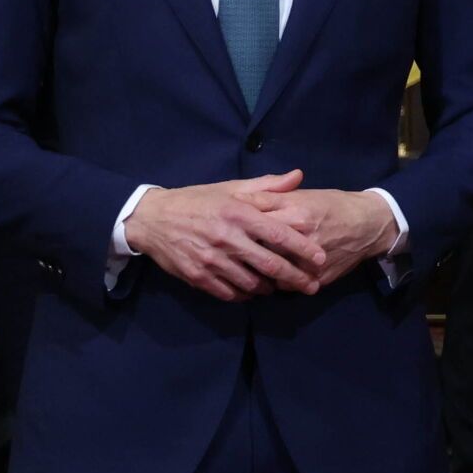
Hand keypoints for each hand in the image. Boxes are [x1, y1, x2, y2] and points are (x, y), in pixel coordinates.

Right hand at [123, 171, 326, 301]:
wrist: (152, 219)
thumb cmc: (198, 201)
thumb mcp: (231, 188)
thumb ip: (267, 186)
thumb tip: (298, 176)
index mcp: (239, 214)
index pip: (279, 235)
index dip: (303, 249)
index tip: (320, 259)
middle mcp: (227, 239)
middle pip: (270, 265)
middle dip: (296, 277)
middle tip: (312, 286)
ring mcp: (211, 260)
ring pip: (251, 283)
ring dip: (270, 288)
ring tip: (282, 288)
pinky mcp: (197, 277)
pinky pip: (228, 293)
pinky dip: (244, 295)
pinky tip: (252, 292)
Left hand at [233, 186, 400, 288]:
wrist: (368, 225)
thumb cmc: (333, 205)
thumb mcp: (303, 195)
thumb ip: (271, 196)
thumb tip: (238, 199)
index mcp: (296, 215)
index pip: (255, 223)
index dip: (235, 228)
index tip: (220, 229)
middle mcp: (301, 240)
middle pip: (260, 253)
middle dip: (241, 256)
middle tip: (226, 255)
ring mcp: (310, 263)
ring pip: (272, 275)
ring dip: (255, 275)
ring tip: (243, 271)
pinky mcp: (317, 279)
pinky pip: (287, 288)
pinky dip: (275, 286)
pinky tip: (266, 282)